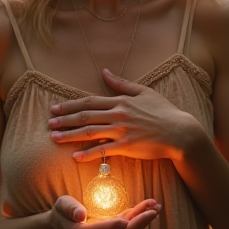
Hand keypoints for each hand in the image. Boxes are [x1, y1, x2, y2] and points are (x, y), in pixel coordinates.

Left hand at [48, 69, 208, 162]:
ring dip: (70, 135)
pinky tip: (75, 157)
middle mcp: (118, 115)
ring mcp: (121, 131)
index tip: (55, 107)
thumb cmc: (164, 111)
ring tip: (54, 138)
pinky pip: (103, 151)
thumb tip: (105, 71)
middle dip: (64, 119)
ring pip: (89, 133)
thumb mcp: (144, 92)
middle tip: (49, 122)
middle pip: (85, 116)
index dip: (70, 105)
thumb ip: (122, 84)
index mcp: (120, 101)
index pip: (89, 102)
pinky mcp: (127, 147)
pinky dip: (88, 154)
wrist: (180, 132)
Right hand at [48, 194, 160, 228]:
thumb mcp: (61, 206)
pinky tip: (148, 208)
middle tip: (154, 211)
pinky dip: (137, 217)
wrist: (62, 223)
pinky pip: (126, 226)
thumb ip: (70, 209)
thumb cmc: (60, 212)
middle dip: (138, 223)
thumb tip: (80, 215)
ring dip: (142, 219)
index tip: (126, 220)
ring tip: (156, 206)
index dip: (113, 226)